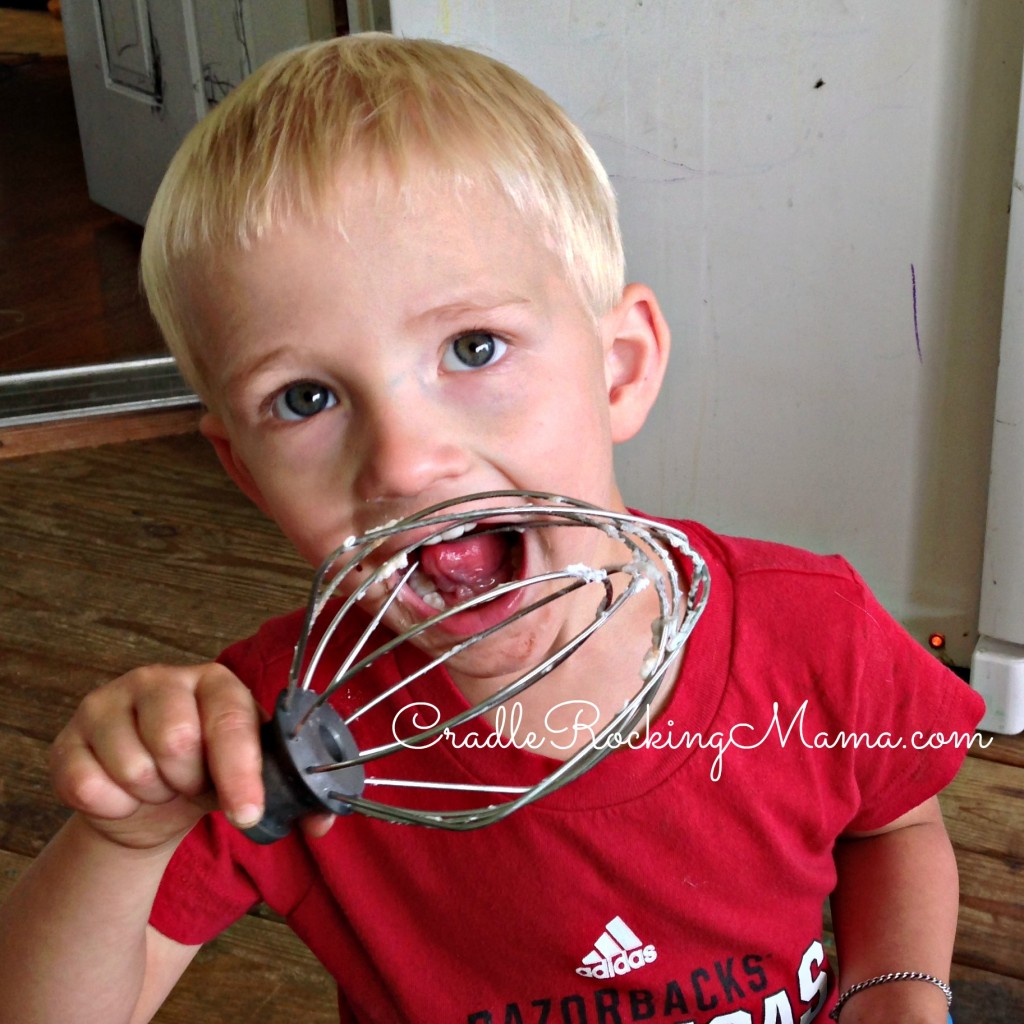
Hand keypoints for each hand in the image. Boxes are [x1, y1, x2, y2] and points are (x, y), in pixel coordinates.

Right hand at [50, 663, 263, 850]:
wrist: (149, 803)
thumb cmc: (204, 774)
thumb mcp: (240, 769)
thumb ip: (262, 772)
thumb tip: (278, 801)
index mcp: (213, 680)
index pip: (229, 721)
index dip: (240, 773)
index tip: (247, 813)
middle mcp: (158, 679)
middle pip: (175, 739)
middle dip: (189, 780)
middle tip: (189, 782)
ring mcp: (107, 702)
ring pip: (132, 767)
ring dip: (151, 794)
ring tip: (158, 784)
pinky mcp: (68, 738)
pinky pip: (87, 786)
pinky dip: (113, 807)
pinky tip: (122, 795)